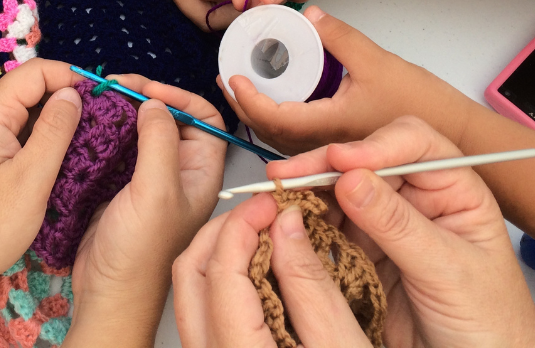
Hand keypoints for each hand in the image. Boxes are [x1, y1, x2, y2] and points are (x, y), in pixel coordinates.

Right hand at [65, 77, 225, 346]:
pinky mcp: (120, 183)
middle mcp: (178, 171)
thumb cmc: (141, 253)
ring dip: (122, 109)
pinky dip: (104, 128)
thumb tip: (154, 102)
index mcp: (200, 171)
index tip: (150, 90)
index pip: (206, 118)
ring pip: (140, 128)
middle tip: (116, 86)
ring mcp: (148, 177)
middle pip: (169, 117)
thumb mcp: (156, 191)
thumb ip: (159, 141)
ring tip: (99, 97)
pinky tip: (88, 122)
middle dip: (145, 96)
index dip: (182, 97)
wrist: (107, 291)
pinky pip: (116, 144)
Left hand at [174, 194, 373, 347]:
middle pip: (191, 276)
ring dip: (221, 250)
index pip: (221, 273)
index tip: (270, 201)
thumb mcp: (344, 345)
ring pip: (191, 292)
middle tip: (262, 209)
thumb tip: (286, 223)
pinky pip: (203, 311)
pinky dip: (223, 277)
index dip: (243, 225)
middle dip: (224, 230)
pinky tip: (258, 266)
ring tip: (262, 230)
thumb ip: (311, 282)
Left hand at [225, 7, 474, 154]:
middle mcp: (327, 145)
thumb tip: (310, 13)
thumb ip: (340, 36)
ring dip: (258, 115)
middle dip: (244, 107)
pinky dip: (278, 121)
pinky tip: (275, 101)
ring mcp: (333, 150)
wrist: (455, 133)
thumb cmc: (421, 103)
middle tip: (229, 79)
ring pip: (281, 140)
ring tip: (244, 87)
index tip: (234, 78)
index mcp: (330, 127)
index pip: (274, 119)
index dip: (248, 101)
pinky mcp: (340, 147)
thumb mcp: (377, 60)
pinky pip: (298, 141)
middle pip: (269, 133)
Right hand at [259, 118, 534, 347]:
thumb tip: (351, 179)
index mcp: (454, 189)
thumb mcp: (449, 271)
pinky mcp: (364, 250)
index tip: (341, 160)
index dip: (374, 145)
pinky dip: (305, 221)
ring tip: (277, 196)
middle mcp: (418, 198)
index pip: (413, 144)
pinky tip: (287, 222)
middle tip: (287, 174)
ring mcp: (388, 223)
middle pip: (365, 160)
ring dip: (308, 190)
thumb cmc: (491, 324)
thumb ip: (398, 225)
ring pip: (340, 190)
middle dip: (325, 164)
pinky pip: (328, 225)